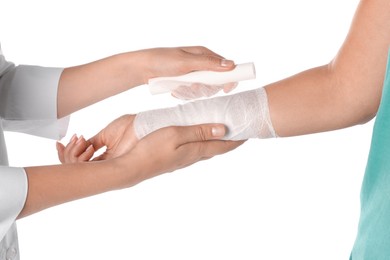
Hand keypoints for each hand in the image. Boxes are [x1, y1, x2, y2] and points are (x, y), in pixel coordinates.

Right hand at [57, 115, 136, 162]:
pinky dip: (80, 158)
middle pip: (77, 168)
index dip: (67, 155)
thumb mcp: (105, 135)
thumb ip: (92, 142)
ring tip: (78, 141)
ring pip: (80, 170)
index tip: (58, 143)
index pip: (81, 163)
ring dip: (71, 155)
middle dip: (65, 156)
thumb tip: (79, 145)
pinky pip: (89, 168)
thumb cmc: (130, 126)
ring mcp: (109, 166)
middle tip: (64, 143)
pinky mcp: (112, 165)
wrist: (142, 124)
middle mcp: (107, 165)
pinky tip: (83, 147)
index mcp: (107, 159)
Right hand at [117, 123, 244, 181]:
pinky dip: (201, 144)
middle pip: (215, 149)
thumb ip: (199, 132)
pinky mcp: (173, 160)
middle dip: (228, 142)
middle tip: (238, 132)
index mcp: (195, 150)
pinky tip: (197, 141)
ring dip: (215, 143)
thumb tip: (223, 130)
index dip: (236, 140)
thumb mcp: (177, 134)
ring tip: (221, 135)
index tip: (248, 134)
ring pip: (204, 151)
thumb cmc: (152, 149)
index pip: (221, 146)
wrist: (132, 167)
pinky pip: (193, 151)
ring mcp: (182, 160)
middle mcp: (191, 157)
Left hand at [141, 46, 236, 98]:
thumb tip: (230, 64)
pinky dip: (184, 94)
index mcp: (204, 55)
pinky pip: (192, 95)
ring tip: (179, 87)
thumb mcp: (186, 62)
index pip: (225, 67)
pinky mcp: (185, 84)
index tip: (226, 89)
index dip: (228, 78)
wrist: (142, 69)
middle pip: (215, 82)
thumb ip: (208, 64)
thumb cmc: (162, 60)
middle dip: (204, 88)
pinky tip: (175, 90)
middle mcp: (201, 65)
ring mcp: (193, 75)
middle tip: (192, 86)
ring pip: (203, 90)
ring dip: (192, 92)